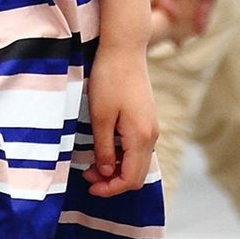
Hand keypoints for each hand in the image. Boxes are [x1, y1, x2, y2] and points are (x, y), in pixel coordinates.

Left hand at [85, 46, 157, 196]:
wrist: (124, 49)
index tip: (90, 187)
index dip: (110, 189)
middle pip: (138, 175)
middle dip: (113, 183)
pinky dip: (122, 157)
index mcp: (141, 137)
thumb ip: (104, 148)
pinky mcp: (146, 120)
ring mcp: (151, 127)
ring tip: (91, 165)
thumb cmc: (109, 79)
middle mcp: (151, 136)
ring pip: (138, 163)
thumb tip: (107, 172)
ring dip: (116, 169)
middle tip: (88, 177)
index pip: (131, 179)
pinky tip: (104, 150)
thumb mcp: (100, 116)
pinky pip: (137, 149)